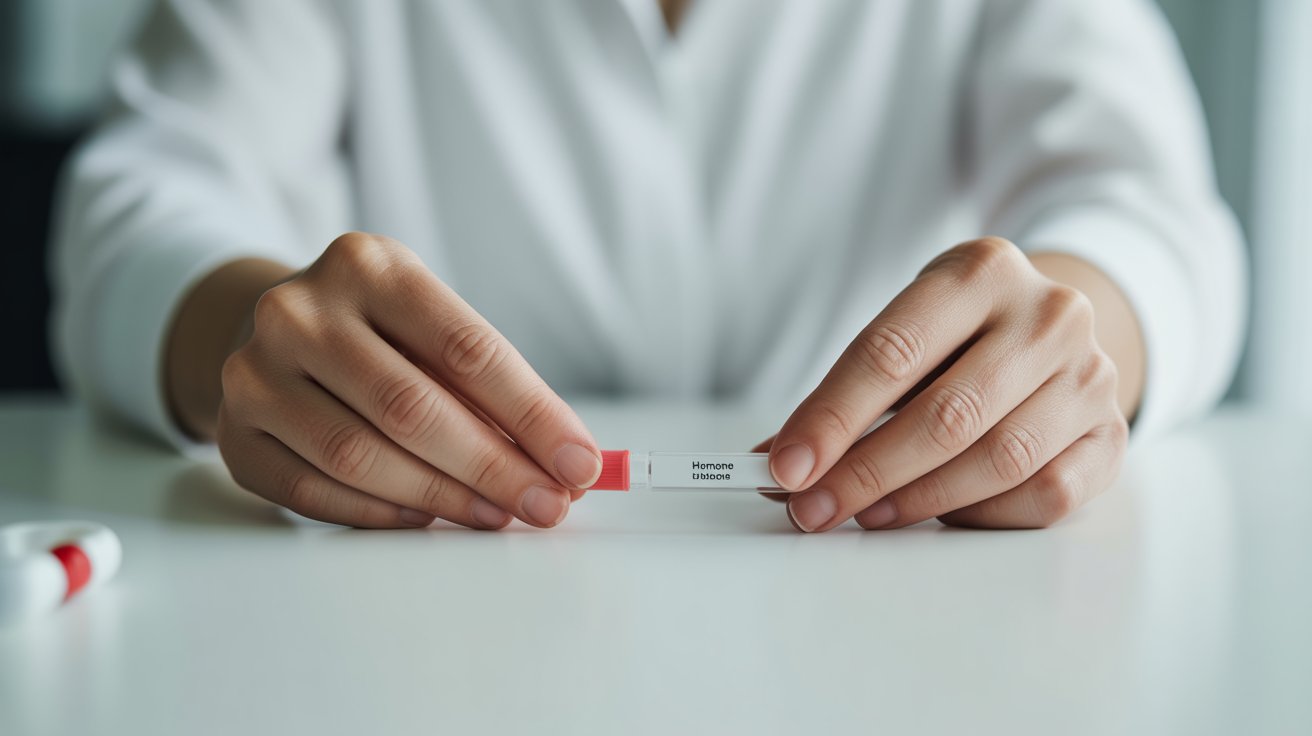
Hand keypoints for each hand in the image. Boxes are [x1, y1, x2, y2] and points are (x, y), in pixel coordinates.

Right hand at [214, 232, 601, 528]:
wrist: (278, 330)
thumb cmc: (381, 332)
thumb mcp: (431, 325)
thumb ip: (493, 387)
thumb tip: (567, 463)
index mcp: (367, 266)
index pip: (466, 348)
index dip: (532, 414)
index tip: (580, 464)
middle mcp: (299, 312)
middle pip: (411, 407)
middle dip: (494, 467)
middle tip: (547, 505)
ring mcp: (253, 372)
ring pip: (359, 455)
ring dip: (442, 497)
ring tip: (497, 514)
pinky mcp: (235, 434)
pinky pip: (313, 490)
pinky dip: (380, 512)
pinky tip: (427, 518)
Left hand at [763, 237, 1133, 531]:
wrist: (1054, 326)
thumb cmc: (960, 337)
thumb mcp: (906, 334)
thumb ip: (846, 396)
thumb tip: (779, 461)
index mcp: (982, 271)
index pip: (892, 351)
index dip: (832, 416)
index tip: (787, 465)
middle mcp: (1049, 314)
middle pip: (948, 414)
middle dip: (867, 471)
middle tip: (814, 507)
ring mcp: (1091, 374)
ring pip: (1001, 459)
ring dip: (920, 500)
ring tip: (867, 514)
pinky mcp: (1112, 435)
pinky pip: (1046, 494)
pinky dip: (984, 514)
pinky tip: (944, 513)